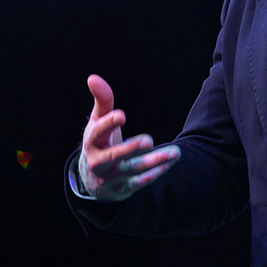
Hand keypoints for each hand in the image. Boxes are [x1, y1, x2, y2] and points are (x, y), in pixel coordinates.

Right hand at [78, 74, 179, 201]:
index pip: (98, 132)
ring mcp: (110, 177)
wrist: (91, 179)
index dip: (108, 123)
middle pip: (114, 156)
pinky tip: (169, 163)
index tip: (122, 114)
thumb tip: (93, 77)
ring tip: (175, 152)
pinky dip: (155, 173)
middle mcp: (98, 162)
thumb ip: (102, 100)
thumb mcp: (97, 120)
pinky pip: (139, 182)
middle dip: (130, 148)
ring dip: (154, 162)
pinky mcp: (122, 189)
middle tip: (149, 140)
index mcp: (92, 141)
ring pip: (132, 171)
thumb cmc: (99, 141)